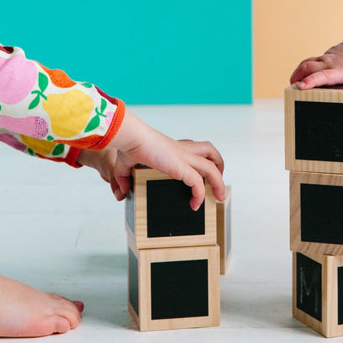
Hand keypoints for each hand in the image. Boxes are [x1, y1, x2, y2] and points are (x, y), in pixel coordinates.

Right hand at [79, 110, 224, 209]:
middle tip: (219, 179)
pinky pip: (198, 182)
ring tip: (220, 197)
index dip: (200, 158)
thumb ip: (124, 177)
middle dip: (219, 164)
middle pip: (210, 150)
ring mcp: (183, 157)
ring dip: (219, 182)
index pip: (194, 148)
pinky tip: (195, 205)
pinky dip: (200, 194)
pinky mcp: (180, 166)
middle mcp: (181, 150)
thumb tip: (121, 191)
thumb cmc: (128, 145)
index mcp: (173, 147)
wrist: (130, 137)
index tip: (200, 172)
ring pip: (211, 166)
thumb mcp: (125, 165)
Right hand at [289, 42, 342, 106]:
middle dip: (297, 77)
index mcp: (341, 70)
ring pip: (307, 63)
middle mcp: (331, 63)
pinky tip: (300, 78)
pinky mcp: (326, 56)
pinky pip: (310, 61)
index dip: (311, 81)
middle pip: (308, 67)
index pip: (323, 75)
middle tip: (290, 91)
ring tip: (291, 86)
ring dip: (297, 73)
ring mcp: (327, 58)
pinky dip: (302, 69)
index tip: (301, 86)